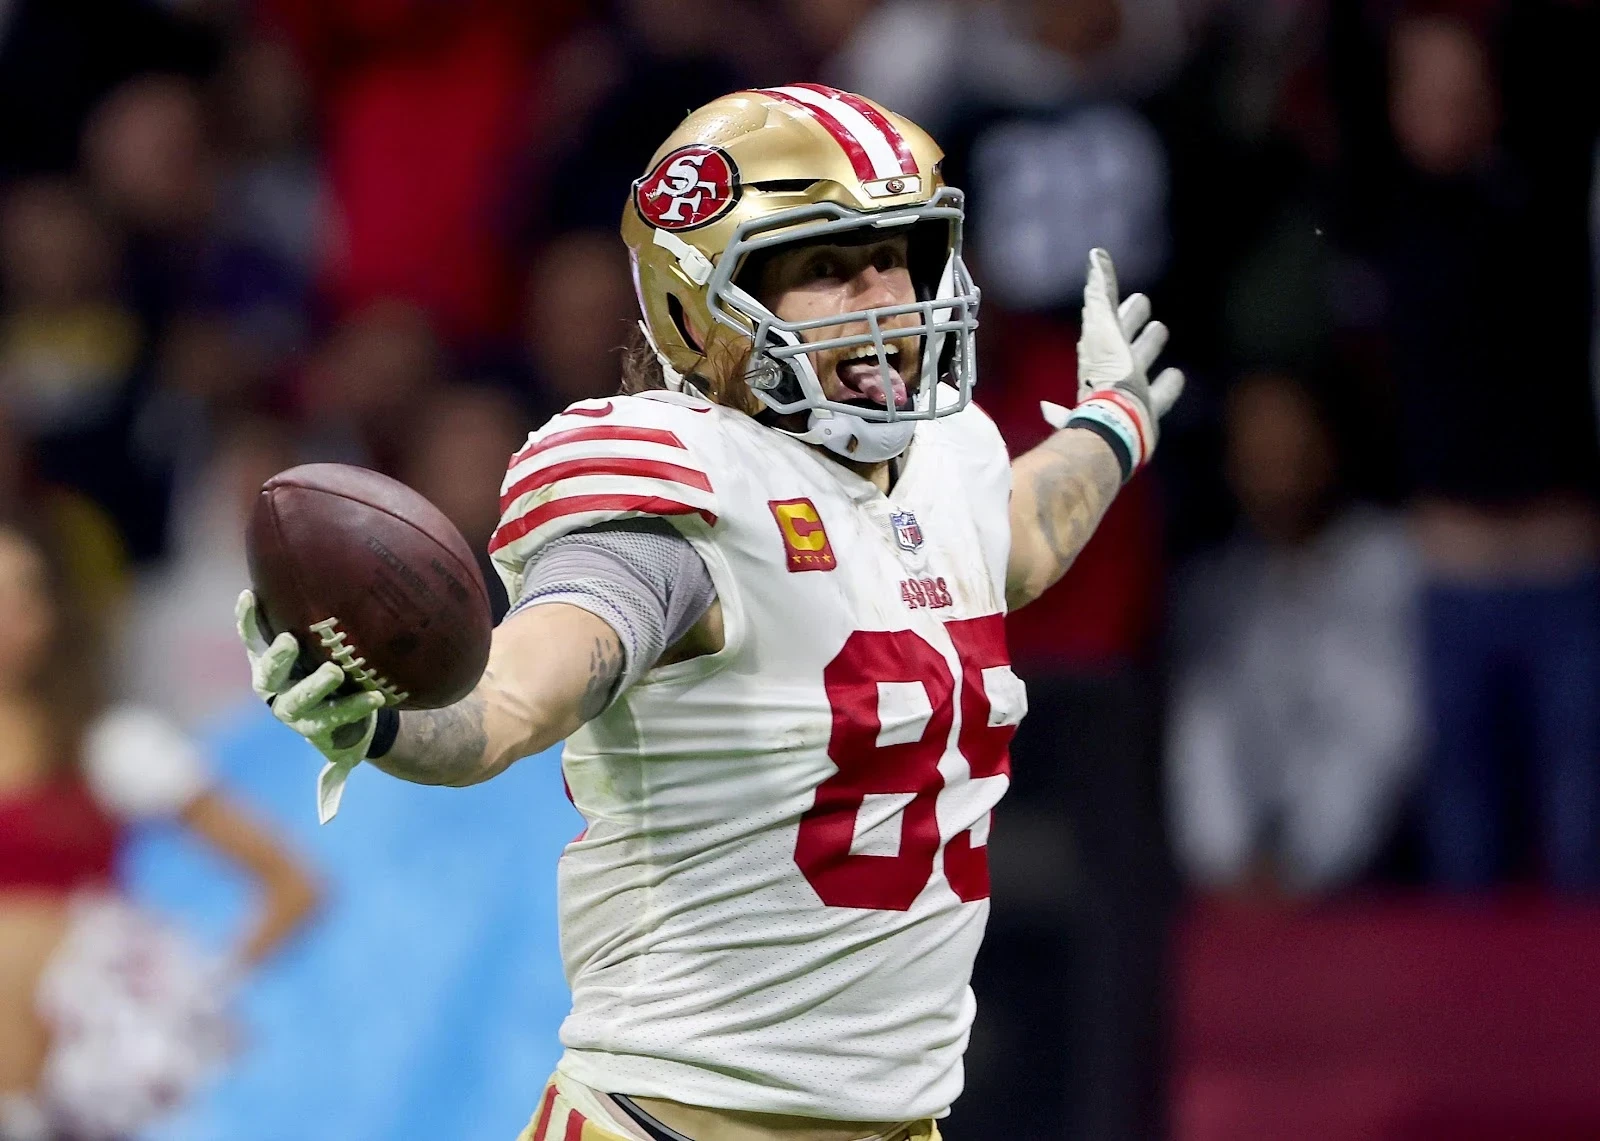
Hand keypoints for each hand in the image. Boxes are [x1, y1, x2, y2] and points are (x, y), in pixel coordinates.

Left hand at [236, 590, 384, 821]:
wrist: (313, 699)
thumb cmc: (337, 726)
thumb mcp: (339, 754)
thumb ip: (333, 781)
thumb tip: (328, 816)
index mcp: (305, 723)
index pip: (328, 719)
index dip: (350, 710)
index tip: (375, 699)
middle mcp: (284, 700)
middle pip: (294, 697)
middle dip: (314, 686)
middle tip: (332, 673)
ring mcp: (271, 675)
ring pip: (267, 669)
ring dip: (274, 656)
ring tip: (285, 639)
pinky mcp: (262, 650)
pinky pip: (250, 634)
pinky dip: (247, 619)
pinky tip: (248, 595)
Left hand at [1040, 248, 1184, 480]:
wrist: (1118, 424)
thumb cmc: (1109, 375)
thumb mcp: (1104, 327)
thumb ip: (1101, 293)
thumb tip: (1096, 255)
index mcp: (1096, 349)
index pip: (1101, 319)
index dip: (1108, 301)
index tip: (1113, 286)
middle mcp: (1110, 369)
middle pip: (1120, 339)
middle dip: (1129, 320)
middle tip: (1143, 301)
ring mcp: (1128, 389)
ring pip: (1139, 363)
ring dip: (1147, 347)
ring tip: (1161, 330)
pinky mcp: (1145, 410)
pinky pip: (1158, 394)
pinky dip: (1167, 384)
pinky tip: (1177, 375)